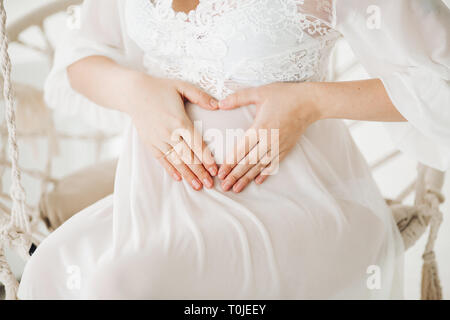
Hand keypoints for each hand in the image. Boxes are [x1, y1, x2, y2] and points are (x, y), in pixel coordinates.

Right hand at [128, 73, 218, 189]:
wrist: (132, 92)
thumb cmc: (160, 88)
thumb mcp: (182, 86)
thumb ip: (200, 96)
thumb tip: (217, 105)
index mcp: (179, 121)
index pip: (196, 144)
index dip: (206, 159)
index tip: (215, 170)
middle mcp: (169, 133)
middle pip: (187, 157)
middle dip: (200, 172)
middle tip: (210, 185)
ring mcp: (158, 140)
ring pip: (176, 161)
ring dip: (187, 175)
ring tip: (198, 186)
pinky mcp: (149, 143)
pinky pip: (162, 159)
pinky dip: (170, 170)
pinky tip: (179, 179)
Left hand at [217, 82, 321, 192]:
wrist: (310, 102)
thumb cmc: (284, 95)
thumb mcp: (259, 92)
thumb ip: (238, 98)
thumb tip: (219, 104)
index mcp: (260, 128)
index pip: (241, 150)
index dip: (230, 163)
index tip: (221, 173)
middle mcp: (269, 140)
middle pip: (248, 162)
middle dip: (235, 175)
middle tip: (224, 186)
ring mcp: (279, 146)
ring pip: (260, 166)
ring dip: (247, 178)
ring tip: (236, 188)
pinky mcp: (287, 148)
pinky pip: (274, 164)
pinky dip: (265, 174)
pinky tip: (257, 182)